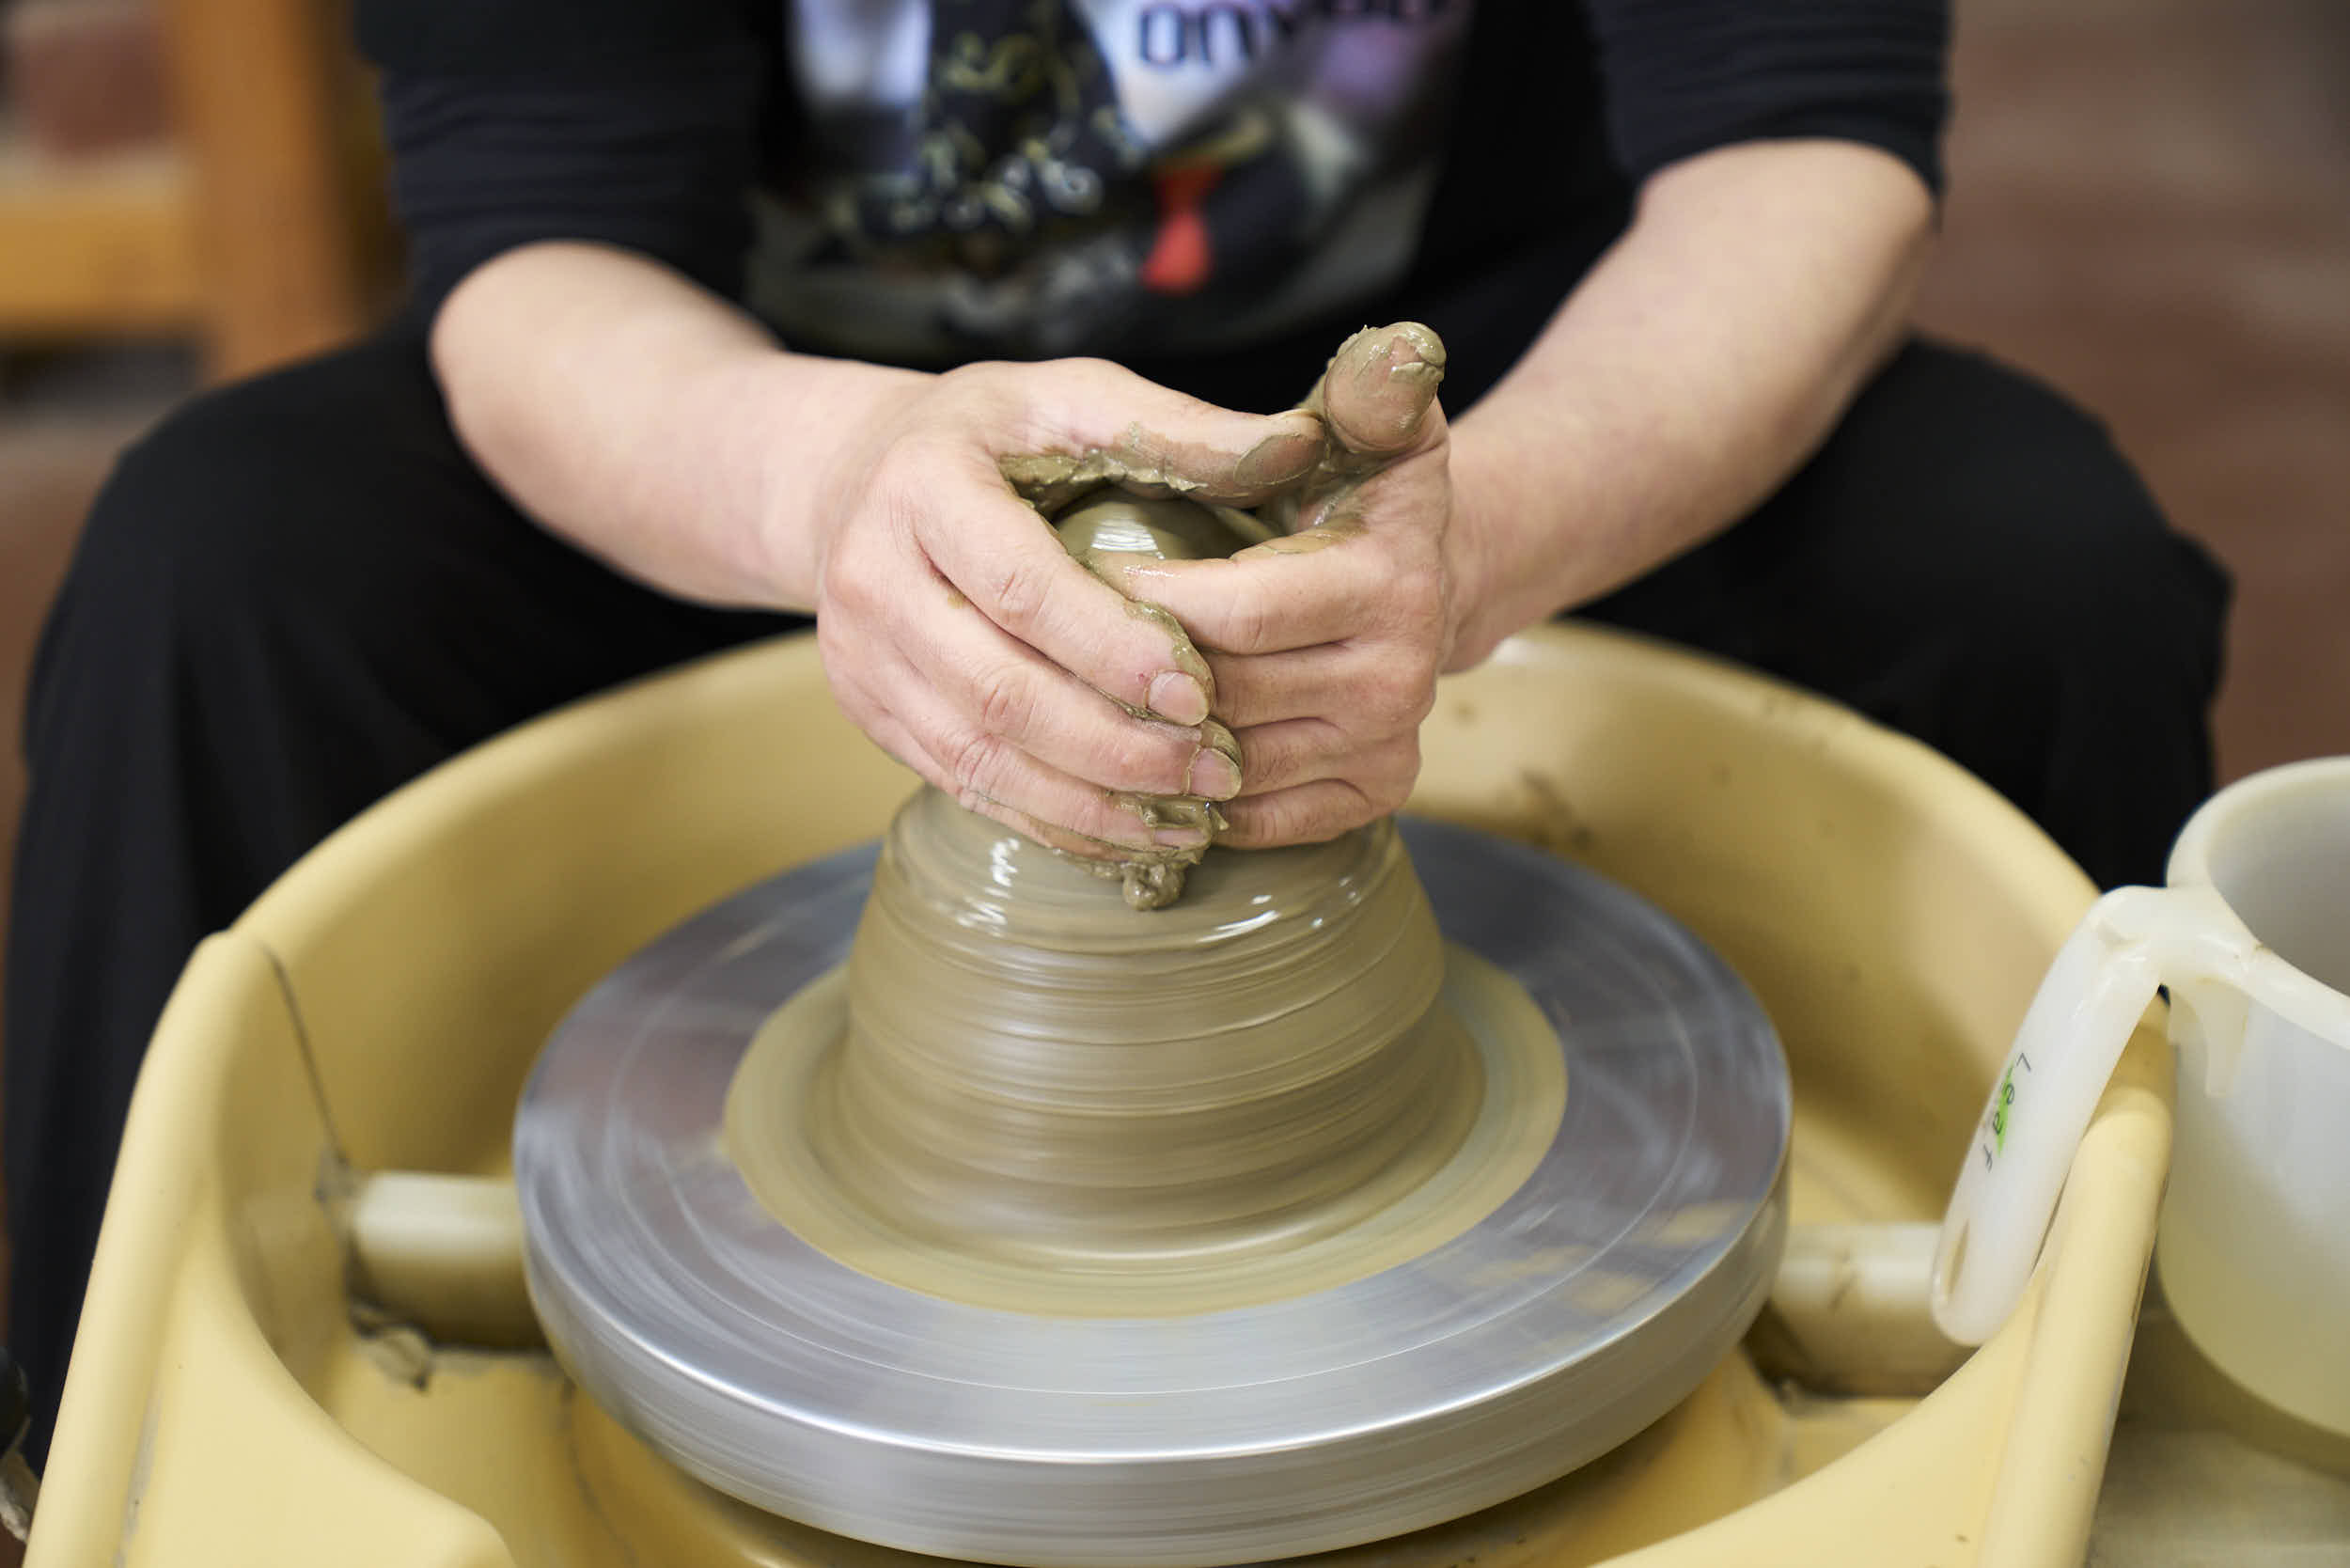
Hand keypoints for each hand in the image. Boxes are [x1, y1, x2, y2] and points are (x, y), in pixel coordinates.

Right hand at [805, 357, 1326, 861]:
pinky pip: (965, 785)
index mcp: (924, 485)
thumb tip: (1304, 443)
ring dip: (1092, 801)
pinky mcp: (870, 713)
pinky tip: (1129, 833)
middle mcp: (872, 576)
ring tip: (1189, 819)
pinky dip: (1053, 821)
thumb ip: (1181, 428)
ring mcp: (860, 656)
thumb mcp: (1074, 400)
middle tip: (1214, 770)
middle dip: (1116, 745)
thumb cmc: (993, 438)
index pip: (1020, 586)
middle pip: (998, 690)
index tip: (1199, 691)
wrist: (859, 476)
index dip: (1111, 647)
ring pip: (980, 755)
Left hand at [1091, 323, 1465, 846]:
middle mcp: (1401, 679)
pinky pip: (1257, 822)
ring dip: (1141, 744)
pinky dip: (1184, 802)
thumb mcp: (1370, 426)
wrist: (1420, 576)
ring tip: (1066, 703)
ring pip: (1227, 768)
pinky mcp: (1370, 798)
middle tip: (1043, 646)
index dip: (1145, 598)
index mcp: (1389, 584)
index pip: (1238, 612)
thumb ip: (1369, 391)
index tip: (1077, 569)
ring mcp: (1387, 747)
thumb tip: (1396, 344)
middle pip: (1223, 696)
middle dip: (1129, 672)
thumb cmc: (1360, 492)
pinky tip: (1126, 756)